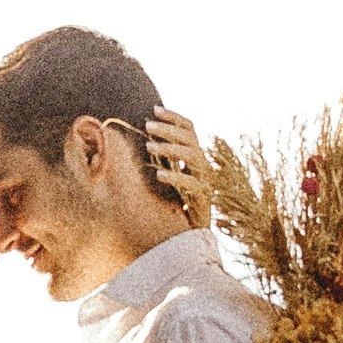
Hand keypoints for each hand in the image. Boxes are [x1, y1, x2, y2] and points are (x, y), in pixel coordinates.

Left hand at [145, 110, 218, 226]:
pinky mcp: (203, 198)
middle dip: (168, 130)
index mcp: (194, 155)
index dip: (174, 117)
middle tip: (147, 126)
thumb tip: (137, 138)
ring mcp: (205, 181)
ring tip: (149, 147)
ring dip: (171, 149)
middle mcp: (202, 165)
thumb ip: (159, 158)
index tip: (155, 109)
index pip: (189, 128)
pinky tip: (159, 175)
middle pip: (190, 139)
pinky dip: (176, 177)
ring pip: (193, 156)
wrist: (189, 233)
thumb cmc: (174, 201)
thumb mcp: (165, 174)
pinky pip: (192, 184)